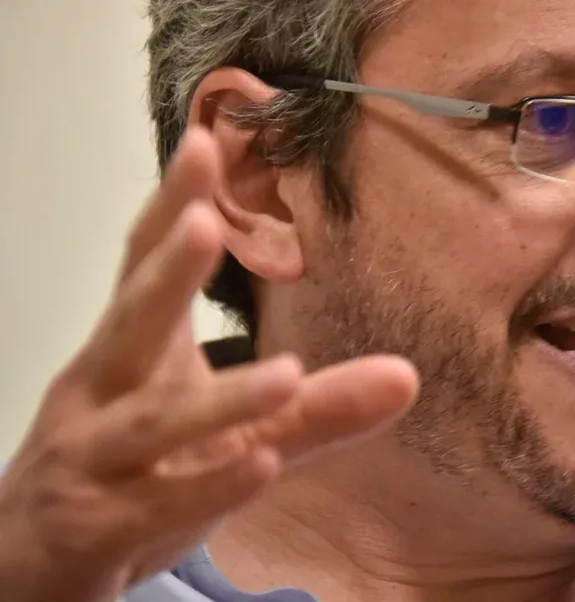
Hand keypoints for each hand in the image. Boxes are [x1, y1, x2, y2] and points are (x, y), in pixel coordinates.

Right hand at [0, 127, 419, 601]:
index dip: (170, 210)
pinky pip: (154, 505)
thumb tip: (408, 375)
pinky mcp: (96, 530)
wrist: (32, 565)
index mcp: (126, 356)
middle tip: (207, 223)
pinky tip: (259, 462)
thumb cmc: (130, 471)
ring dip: (218, 400)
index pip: (140, 269)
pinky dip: (205, 485)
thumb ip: (314, 404)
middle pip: (131, 326)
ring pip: (153, 425)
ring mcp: (90, 464)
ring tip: (287, 373)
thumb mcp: (225, 431)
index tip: (204, 144)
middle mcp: (100, 397)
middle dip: (167, 275)